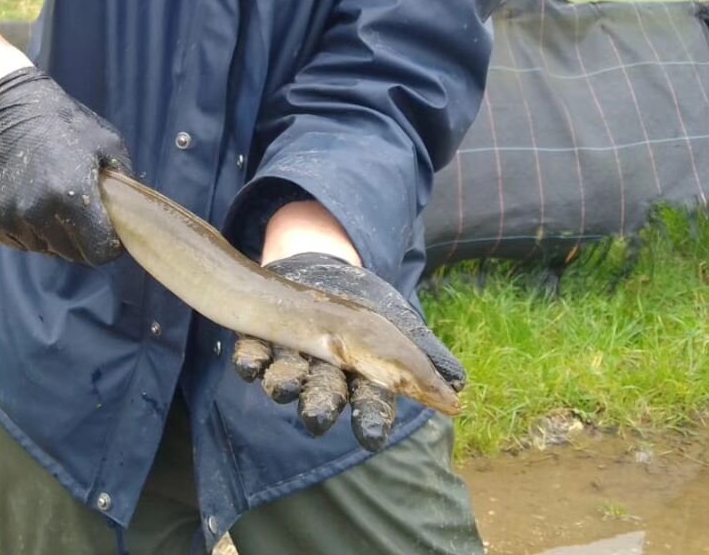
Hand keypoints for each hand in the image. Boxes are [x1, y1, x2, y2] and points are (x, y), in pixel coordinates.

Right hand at [0, 68, 130, 264]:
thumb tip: (132, 217)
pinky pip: (17, 241)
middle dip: (81, 238)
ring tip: (51, 197)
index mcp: (71, 195)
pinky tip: (28, 198)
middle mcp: (36, 212)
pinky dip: (27, 228)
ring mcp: (8, 217)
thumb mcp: (107, 143)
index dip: (109, 244)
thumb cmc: (63, 123)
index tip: (108, 230)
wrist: (8, 107)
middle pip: (71, 254)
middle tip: (79, 208)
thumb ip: (124, 184)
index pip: (99, 253)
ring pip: (44, 248)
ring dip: (52, 233)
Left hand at [232, 253, 465, 449]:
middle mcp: (323, 375)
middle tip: (317, 418)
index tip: (370, 437)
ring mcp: (291, 358)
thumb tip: (459, 385)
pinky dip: (250, 359)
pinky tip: (249, 364)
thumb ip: (423, 354)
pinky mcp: (260, 339)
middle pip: (323, 396)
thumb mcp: (397, 323)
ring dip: (283, 383)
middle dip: (320, 406)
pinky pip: (252, 353)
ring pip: (286, 379)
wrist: (320, 271)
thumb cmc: (364, 310)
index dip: (370, 420)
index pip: (369, 404)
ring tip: (282, 387)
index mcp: (361, 376)